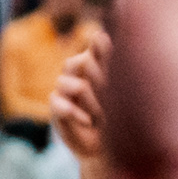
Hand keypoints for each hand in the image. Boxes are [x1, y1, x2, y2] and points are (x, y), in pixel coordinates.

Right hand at [50, 30, 107, 160]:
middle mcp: (79, 70)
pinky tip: (88, 121)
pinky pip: (56, 102)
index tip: (111, 58)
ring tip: (103, 113)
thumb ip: (109, 60)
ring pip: (66, 81)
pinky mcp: (55, 107)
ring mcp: (64, 88)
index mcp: (98, 59)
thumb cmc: (120, 112)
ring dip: (87, 99)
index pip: (96, 43)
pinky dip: (74, 112)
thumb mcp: (119, 86)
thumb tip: (99, 34)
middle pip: (81, 62)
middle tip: (112, 95)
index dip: (101, 49)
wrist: (109, 144)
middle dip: (98, 79)